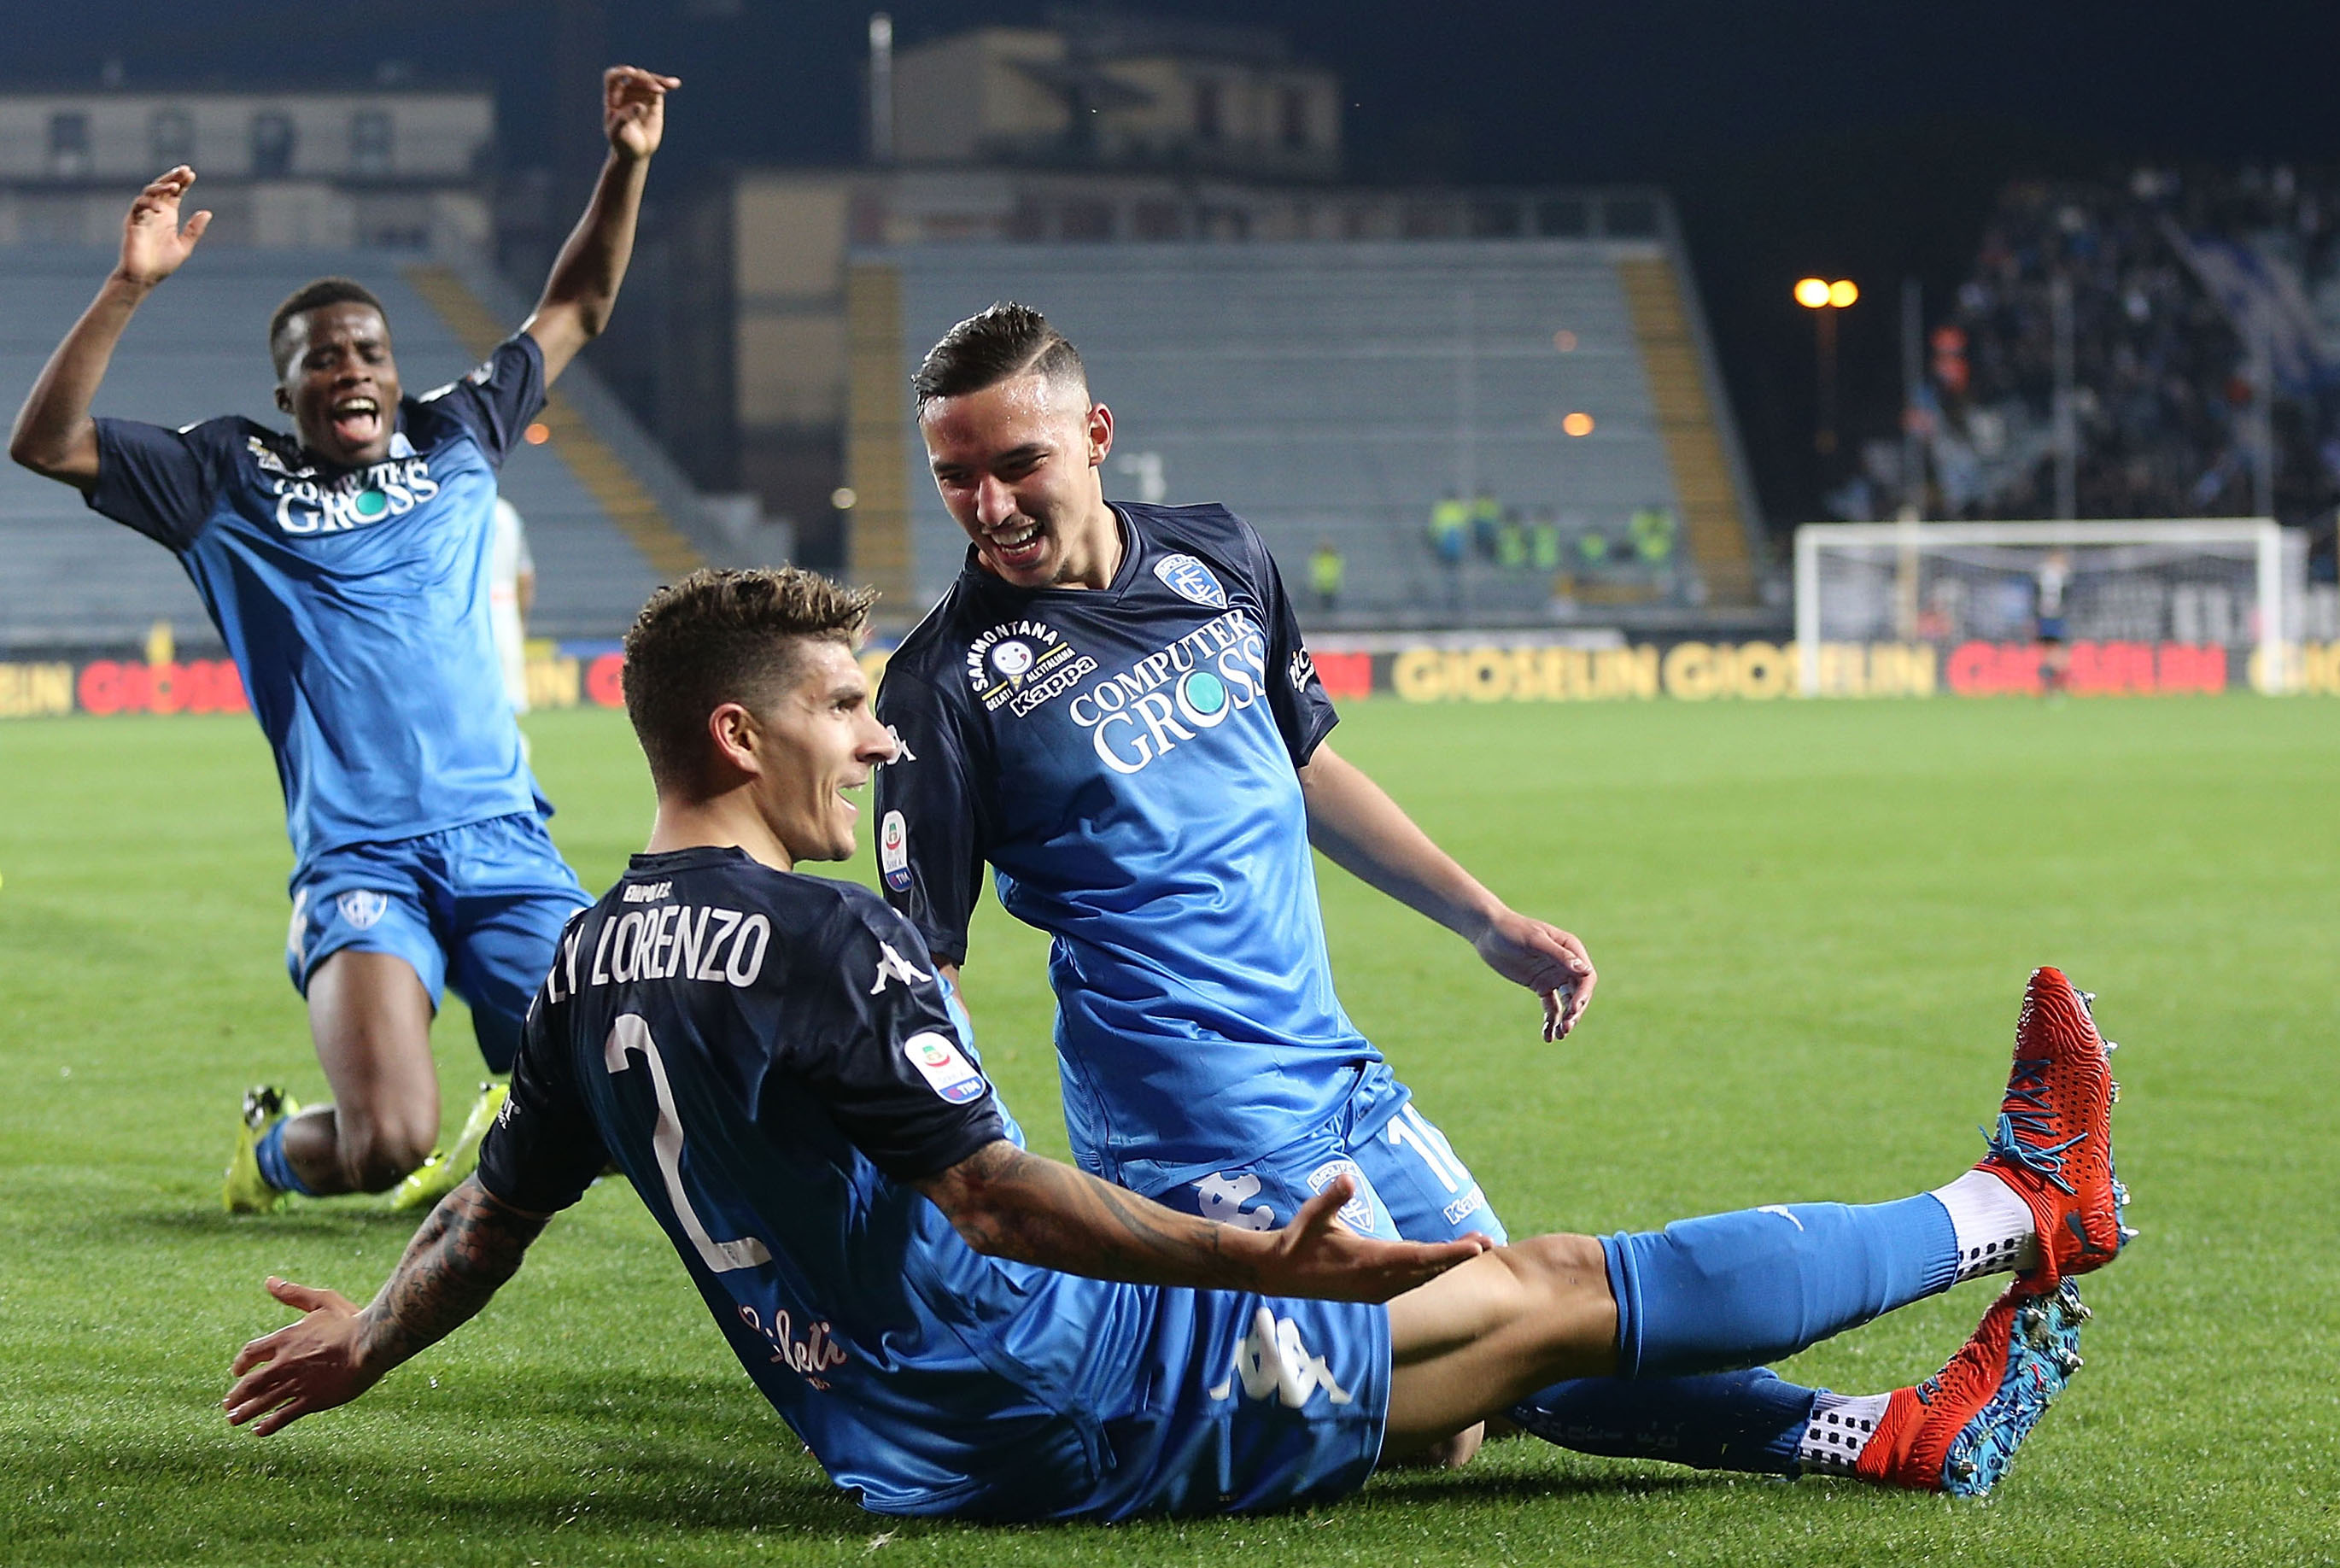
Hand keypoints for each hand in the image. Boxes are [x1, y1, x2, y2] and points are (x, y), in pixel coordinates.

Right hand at [117, 167, 208, 287]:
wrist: (144, 277)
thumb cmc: (162, 264)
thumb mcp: (184, 246)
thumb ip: (194, 230)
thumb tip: (207, 212)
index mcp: (168, 217)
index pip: (174, 195)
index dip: (182, 183)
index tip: (191, 174)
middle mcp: (155, 213)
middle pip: (162, 188)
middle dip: (172, 178)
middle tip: (185, 170)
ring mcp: (143, 216)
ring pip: (149, 192)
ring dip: (161, 187)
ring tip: (175, 186)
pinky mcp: (132, 222)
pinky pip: (138, 206)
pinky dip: (149, 203)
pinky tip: (161, 207)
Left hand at [222, 1276, 382, 1436]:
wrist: (370, 1344)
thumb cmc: (349, 1321)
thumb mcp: (322, 1300)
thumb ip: (294, 1294)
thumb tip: (269, 1281)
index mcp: (285, 1339)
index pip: (251, 1354)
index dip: (241, 1364)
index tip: (237, 1373)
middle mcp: (284, 1364)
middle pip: (250, 1384)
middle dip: (236, 1396)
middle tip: (228, 1405)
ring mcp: (296, 1384)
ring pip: (262, 1403)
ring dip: (245, 1413)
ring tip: (233, 1420)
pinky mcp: (311, 1401)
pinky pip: (282, 1416)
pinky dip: (268, 1425)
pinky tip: (259, 1430)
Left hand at [603, 66, 679, 159]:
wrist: (636, 152)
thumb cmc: (623, 143)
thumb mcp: (618, 134)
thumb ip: (625, 119)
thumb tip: (639, 105)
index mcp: (612, 97)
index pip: (613, 77)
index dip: (622, 72)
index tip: (632, 74)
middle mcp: (625, 92)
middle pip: (634, 77)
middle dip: (645, 81)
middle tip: (657, 90)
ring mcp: (640, 95)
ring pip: (648, 80)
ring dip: (658, 81)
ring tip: (670, 86)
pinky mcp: (653, 100)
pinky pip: (659, 88)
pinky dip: (666, 84)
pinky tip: (675, 83)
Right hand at [1256, 1177, 1489, 1301]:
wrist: (1279, 1274)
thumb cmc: (1297, 1240)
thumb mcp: (1312, 1215)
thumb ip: (1332, 1198)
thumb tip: (1348, 1178)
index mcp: (1367, 1261)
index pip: (1418, 1257)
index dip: (1449, 1253)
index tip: (1475, 1248)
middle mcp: (1376, 1281)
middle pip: (1427, 1269)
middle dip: (1458, 1256)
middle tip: (1488, 1241)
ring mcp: (1375, 1291)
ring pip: (1422, 1278)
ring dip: (1448, 1263)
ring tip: (1475, 1246)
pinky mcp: (1373, 1294)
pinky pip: (1411, 1283)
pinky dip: (1431, 1271)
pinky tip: (1444, 1260)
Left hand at [1473, 908, 1596, 1041]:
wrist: (1487, 932)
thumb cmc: (1512, 930)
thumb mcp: (1534, 941)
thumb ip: (1559, 956)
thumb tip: (1584, 970)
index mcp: (1570, 949)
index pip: (1586, 977)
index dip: (1583, 995)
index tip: (1573, 1010)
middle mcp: (1566, 964)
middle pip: (1579, 993)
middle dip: (1575, 1012)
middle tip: (1566, 1028)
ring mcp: (1554, 976)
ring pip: (1567, 1003)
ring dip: (1566, 1020)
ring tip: (1559, 1035)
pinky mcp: (1540, 985)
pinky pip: (1551, 1007)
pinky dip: (1551, 1021)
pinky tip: (1547, 1037)